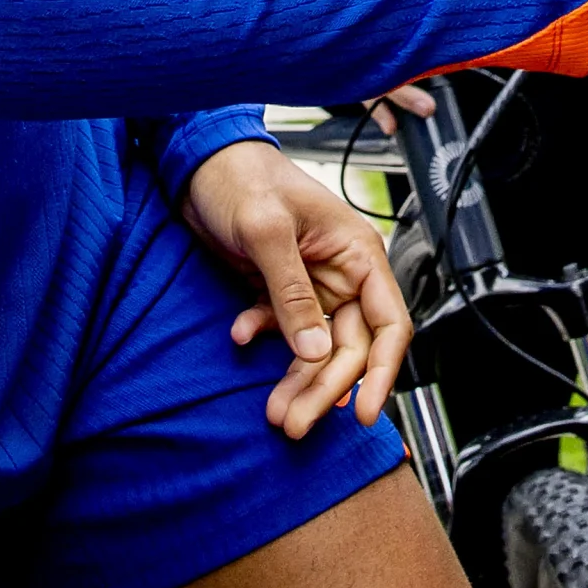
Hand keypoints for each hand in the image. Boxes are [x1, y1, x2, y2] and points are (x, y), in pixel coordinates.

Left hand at [184, 138, 412, 439]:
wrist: (198, 165)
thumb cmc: (242, 178)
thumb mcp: (266, 232)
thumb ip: (292, 294)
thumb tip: (316, 351)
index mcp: (358, 254)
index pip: (389, 324)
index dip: (382, 372)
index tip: (364, 411)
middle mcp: (343, 274)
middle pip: (349, 349)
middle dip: (324, 388)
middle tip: (294, 423)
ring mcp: (313, 285)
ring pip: (317, 350)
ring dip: (297, 381)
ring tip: (275, 414)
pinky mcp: (280, 292)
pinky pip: (285, 334)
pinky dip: (266, 343)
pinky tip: (240, 336)